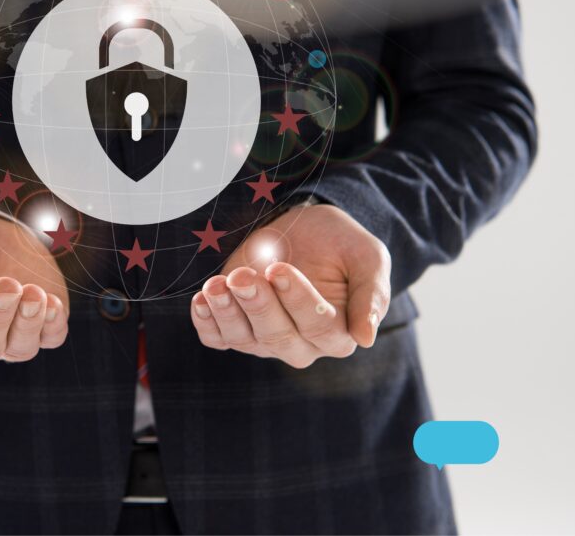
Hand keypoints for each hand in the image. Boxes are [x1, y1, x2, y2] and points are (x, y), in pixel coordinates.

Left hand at [190, 204, 390, 368]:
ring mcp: (266, 340)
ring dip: (227, 312)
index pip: (318, 326)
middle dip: (257, 305)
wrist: (304, 229)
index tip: (278, 269)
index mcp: (339, 333)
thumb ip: (372, 295)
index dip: (297, 299)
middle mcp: (302, 345)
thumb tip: (366, 338)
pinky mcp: (237, 328)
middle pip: (278, 336)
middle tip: (242, 275)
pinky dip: (206, 322)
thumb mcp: (368, 257)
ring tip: (216, 285)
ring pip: (244, 339)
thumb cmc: (340, 244)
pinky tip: (202, 299)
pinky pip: (217, 338)